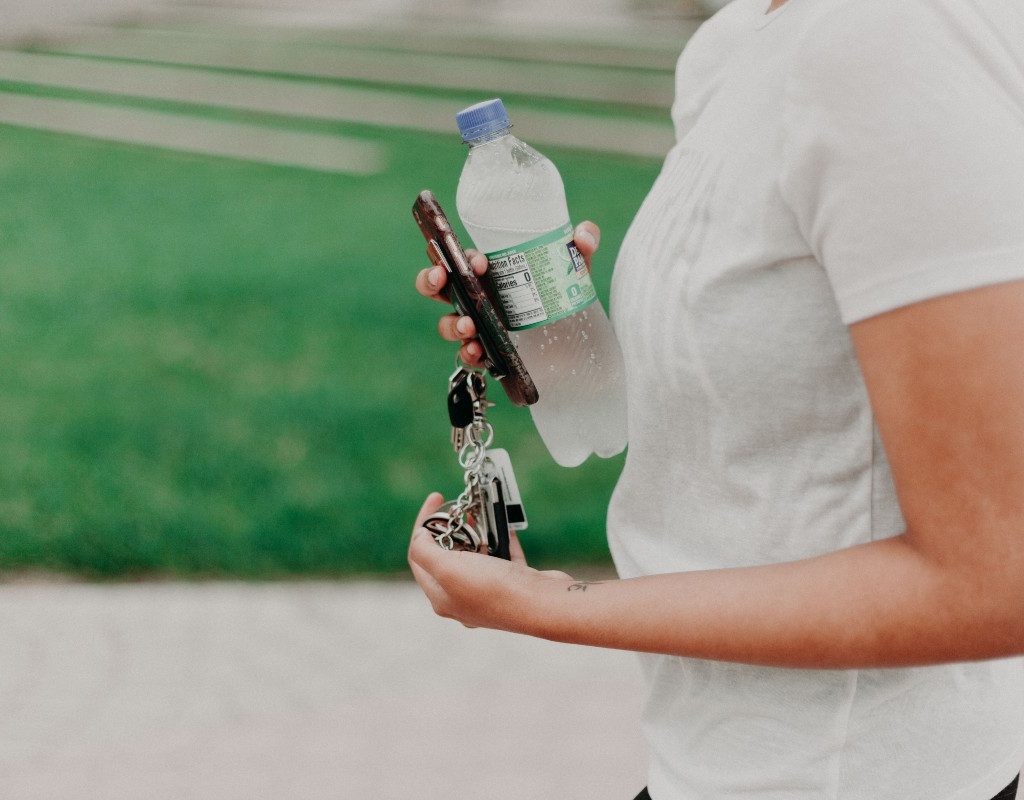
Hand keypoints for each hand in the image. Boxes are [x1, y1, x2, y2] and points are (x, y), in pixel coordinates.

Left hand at [408, 493, 572, 630]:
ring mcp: (490, 592)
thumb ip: (424, 551)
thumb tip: (419, 536)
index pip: (420, 557)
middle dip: (452, 528)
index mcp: (442, 598)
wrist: (543, 604)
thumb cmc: (493, 589)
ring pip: (477, 555)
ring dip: (478, 531)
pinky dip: (501, 538)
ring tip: (480, 512)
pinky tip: (503, 524)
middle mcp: (463, 598)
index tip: (436, 500)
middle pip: (448, 556)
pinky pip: (503, 557)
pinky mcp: (515, 584)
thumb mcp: (447, 568)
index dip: (423, 525)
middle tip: (458, 507)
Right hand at [413, 222, 601, 366]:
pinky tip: (477, 352)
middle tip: (440, 279)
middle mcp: (477, 297)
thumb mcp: (574, 266)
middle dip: (430, 280)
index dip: (460, 256)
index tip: (480, 263)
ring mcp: (480, 325)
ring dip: (452, 324)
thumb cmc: (564, 292)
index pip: (462, 259)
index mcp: (489, 272)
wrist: (576, 337)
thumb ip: (582, 244)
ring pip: (448, 323)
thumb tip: (584, 235)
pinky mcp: (489, 351)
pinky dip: (468, 354)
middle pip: (438, 286)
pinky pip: (467, 355)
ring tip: (470, 327)